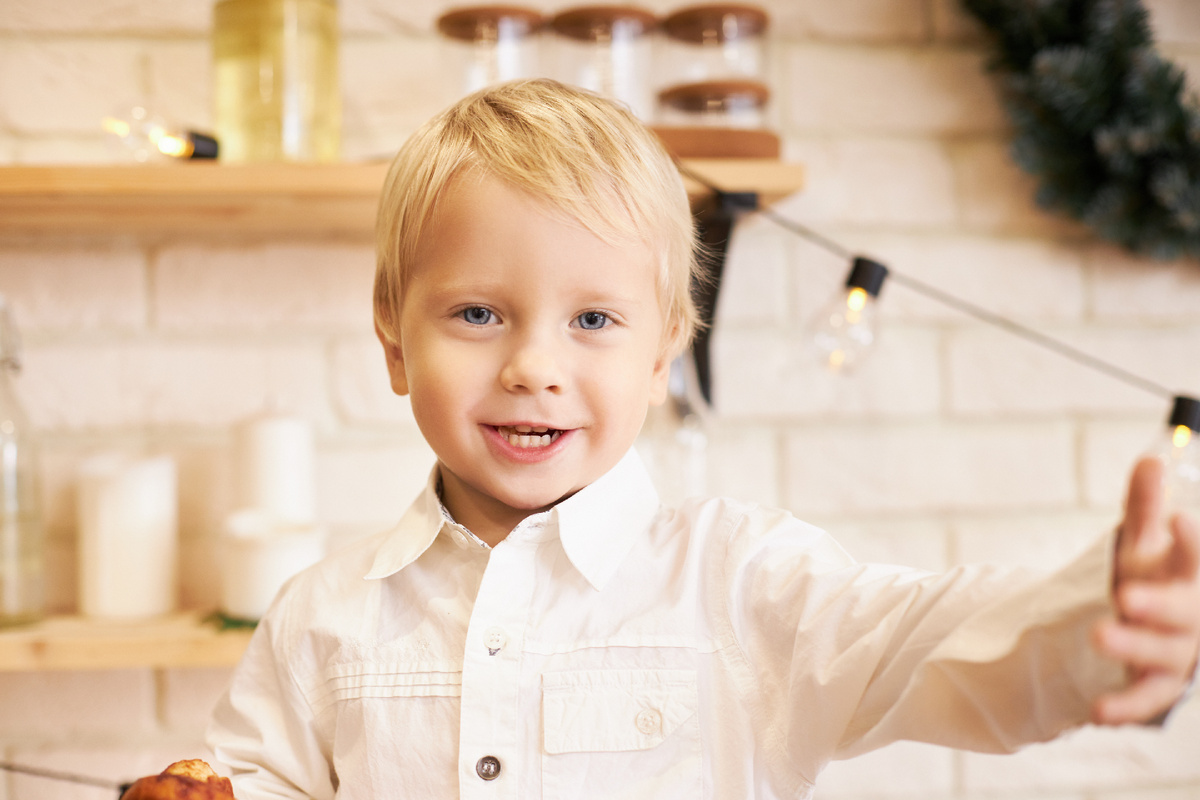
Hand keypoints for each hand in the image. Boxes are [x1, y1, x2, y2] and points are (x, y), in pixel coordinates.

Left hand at [1091, 456, 1199, 724]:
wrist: (1152, 625)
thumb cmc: (1153, 576)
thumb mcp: (1143, 541)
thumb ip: (1144, 505)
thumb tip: (1152, 459)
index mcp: (1190, 575)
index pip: (1195, 559)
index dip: (1190, 542)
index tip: (1177, 519)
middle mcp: (1192, 615)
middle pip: (1186, 611)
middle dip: (1160, 605)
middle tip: (1126, 596)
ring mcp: (1178, 652)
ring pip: (1166, 654)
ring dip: (1135, 647)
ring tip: (1098, 635)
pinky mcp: (1159, 685)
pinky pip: (1147, 699)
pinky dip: (1127, 706)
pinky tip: (1100, 711)